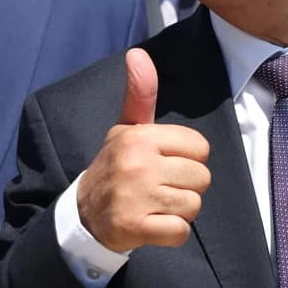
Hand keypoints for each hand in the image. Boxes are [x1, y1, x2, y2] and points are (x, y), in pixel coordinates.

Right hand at [75, 48, 211, 252]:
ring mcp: (135, 197)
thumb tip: (138, 53)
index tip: (164, 163)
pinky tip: (154, 225)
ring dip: (180, 211)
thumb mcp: (127, 129)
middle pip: (202, 178)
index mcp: (139, 137)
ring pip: (193, 205)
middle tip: (160, 188)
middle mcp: (137, 164)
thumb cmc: (116, 166)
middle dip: (186, 186)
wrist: (85, 213)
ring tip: (156, 205)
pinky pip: (180, 232)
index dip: (188, 158)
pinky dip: (172, 233)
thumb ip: (140, 93)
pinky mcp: (134, 227)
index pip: (200, 147)